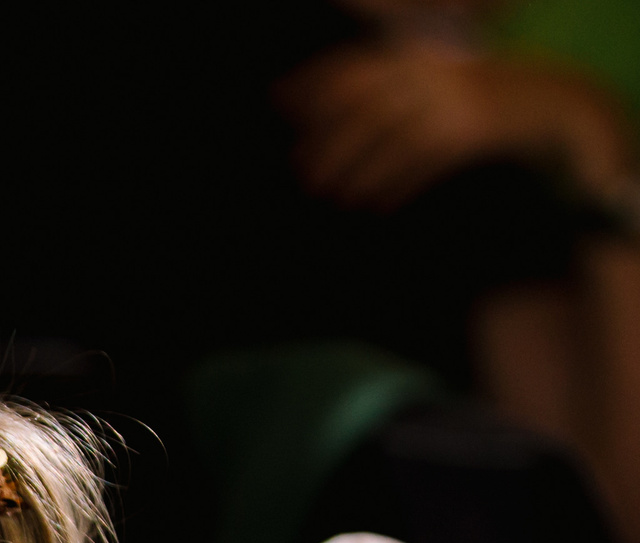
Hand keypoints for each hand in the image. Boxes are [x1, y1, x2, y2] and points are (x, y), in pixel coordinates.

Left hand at [280, 38, 634, 209]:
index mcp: (417, 53)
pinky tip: (373, 204)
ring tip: (331, 193)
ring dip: (353, 171)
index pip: (353, 66)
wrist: (548, 103)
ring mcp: (449, 102)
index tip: (278, 102)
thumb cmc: (472, 96)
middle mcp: (429, 72)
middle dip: (327, 139)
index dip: (312, 83)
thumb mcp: (429, 80)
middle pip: (361, 108)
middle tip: (300, 169)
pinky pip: (418, 165)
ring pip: (385, 142)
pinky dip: (392, 186)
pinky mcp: (466, 134)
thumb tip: (307, 108)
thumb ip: (381, 87)